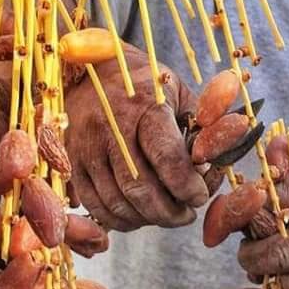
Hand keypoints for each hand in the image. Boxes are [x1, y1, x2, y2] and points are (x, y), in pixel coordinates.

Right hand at [65, 44, 216, 230]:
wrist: (92, 69)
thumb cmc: (146, 83)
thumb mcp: (179, 92)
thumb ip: (202, 126)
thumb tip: (218, 162)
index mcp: (144, 105)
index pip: (167, 157)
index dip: (187, 186)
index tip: (200, 196)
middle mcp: (110, 126)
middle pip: (139, 188)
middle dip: (168, 212)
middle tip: (186, 215)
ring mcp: (86, 145)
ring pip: (115, 201)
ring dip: (145, 219)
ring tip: (165, 216)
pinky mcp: (70, 160)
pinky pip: (92, 204)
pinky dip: (117, 219)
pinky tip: (137, 215)